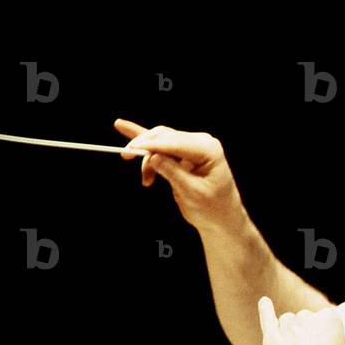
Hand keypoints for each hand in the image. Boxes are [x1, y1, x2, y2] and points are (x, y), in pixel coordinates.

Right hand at [113, 118, 245, 232]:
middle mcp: (200, 142)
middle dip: (144, 148)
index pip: (174, 142)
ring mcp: (191, 146)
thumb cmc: (212, 208)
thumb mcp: (192, 193)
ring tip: (146, 181)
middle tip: (125, 157)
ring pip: (159, 142)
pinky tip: (122, 125)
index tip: (130, 150)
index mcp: (208, 149)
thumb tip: (153, 156)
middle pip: (164, 137)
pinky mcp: (182, 153)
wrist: (222, 218)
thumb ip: (173, 173)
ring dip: (147, 158)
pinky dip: (143, 139)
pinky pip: (160, 143)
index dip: (150, 145)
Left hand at [257, 296, 344, 344]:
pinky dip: (265, 310)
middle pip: (304, 321)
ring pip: (287, 323)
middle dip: (306, 336)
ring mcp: (288, 326)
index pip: (324, 321)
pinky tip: (264, 302)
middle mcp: (308, 316)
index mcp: (329, 317)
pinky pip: (267, 319)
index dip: (324, 340)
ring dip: (289, 335)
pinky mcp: (272, 338)